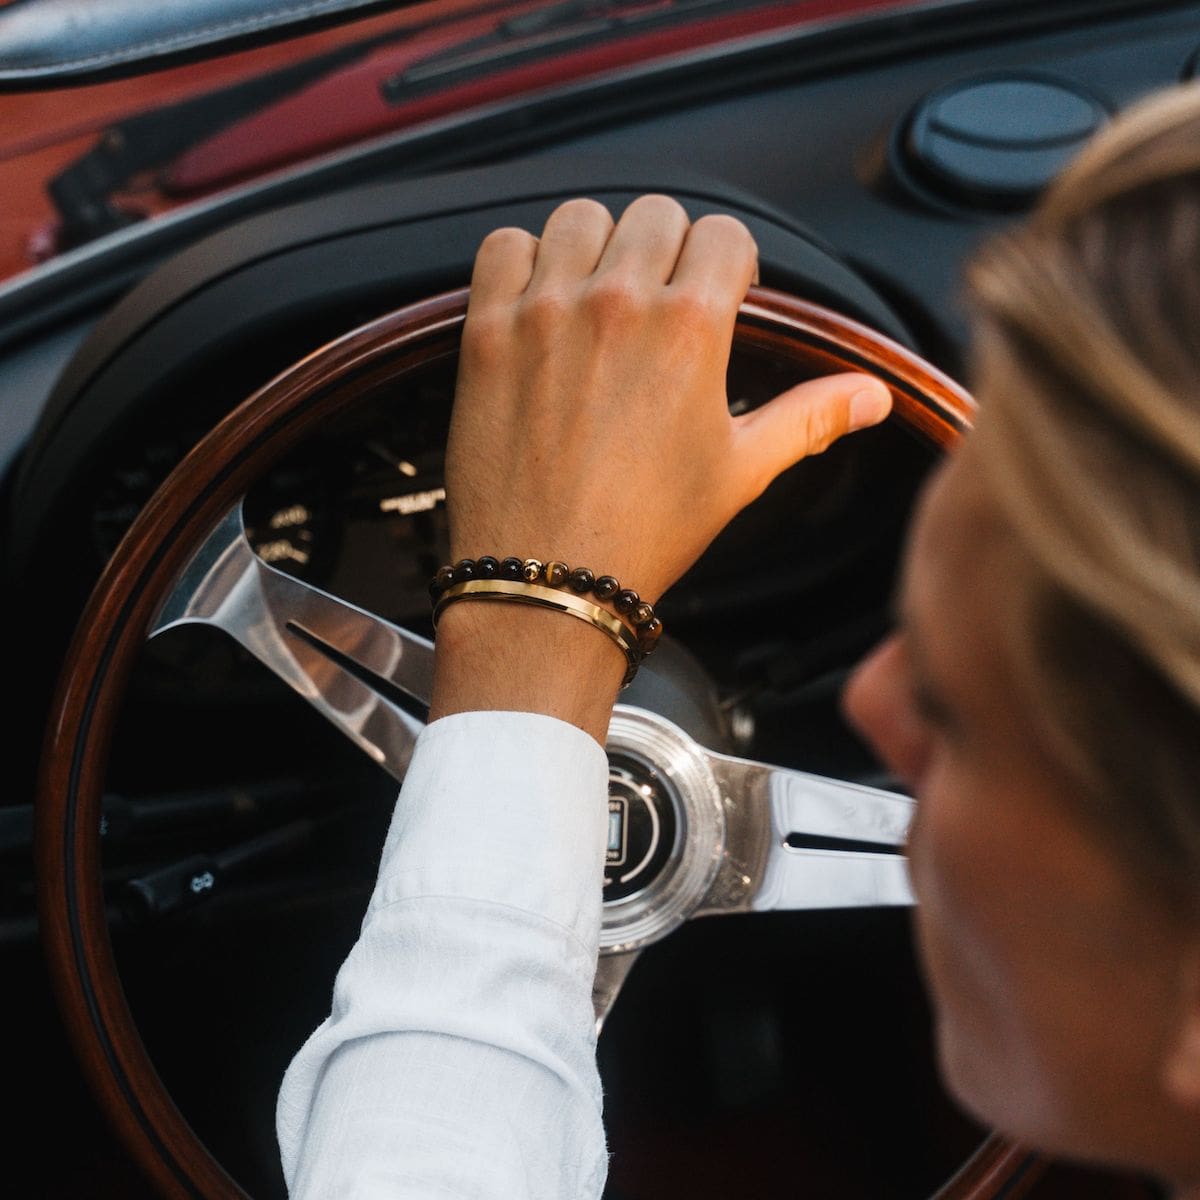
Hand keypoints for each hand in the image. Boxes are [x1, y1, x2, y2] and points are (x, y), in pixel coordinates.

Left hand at [431, 195, 891, 739]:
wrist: (550, 577)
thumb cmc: (643, 532)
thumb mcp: (740, 473)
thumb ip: (810, 417)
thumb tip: (869, 396)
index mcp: (691, 329)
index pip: (724, 233)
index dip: (729, 262)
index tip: (718, 292)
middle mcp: (618, 304)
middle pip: (655, 214)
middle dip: (668, 250)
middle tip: (661, 301)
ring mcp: (546, 313)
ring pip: (580, 218)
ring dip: (597, 246)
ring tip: (600, 298)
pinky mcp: (488, 333)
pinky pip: (503, 247)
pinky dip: (522, 262)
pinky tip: (539, 303)